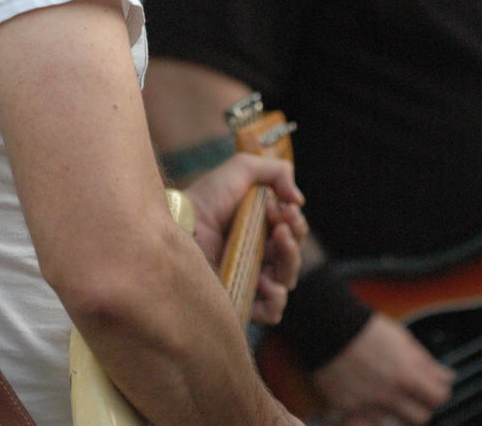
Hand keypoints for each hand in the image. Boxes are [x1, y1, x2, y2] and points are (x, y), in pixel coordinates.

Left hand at [184, 153, 306, 323]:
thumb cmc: (208, 197)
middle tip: (278, 224)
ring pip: (286, 280)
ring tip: (277, 242)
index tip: (280, 207)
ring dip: (290, 261)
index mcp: (261, 228)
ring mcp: (250, 277)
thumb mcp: (243, 169)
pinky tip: (268, 281)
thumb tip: (298, 201)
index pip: (293, 232)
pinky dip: (276, 300)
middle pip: (293, 255)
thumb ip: (277, 172)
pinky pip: (271, 312)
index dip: (294, 221)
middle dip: (294, 237)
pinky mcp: (241, 299)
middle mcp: (258, 254)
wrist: (183, 222)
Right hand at [313, 313, 454, 424]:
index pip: (438, 397)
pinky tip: (364, 406)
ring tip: (381, 393)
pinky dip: (364, 419)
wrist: (327, 325)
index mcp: (406, 375)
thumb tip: (446, 376)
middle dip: (418, 406)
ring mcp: (368, 404)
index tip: (430, 386)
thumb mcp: (401, 338)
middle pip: (420, 418)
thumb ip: (425, 361)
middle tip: (407, 393)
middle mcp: (389, 394)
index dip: (436, 390)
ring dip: (391, 411)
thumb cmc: (364, 328)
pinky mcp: (346, 408)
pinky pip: (362, 425)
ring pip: (392, 424)